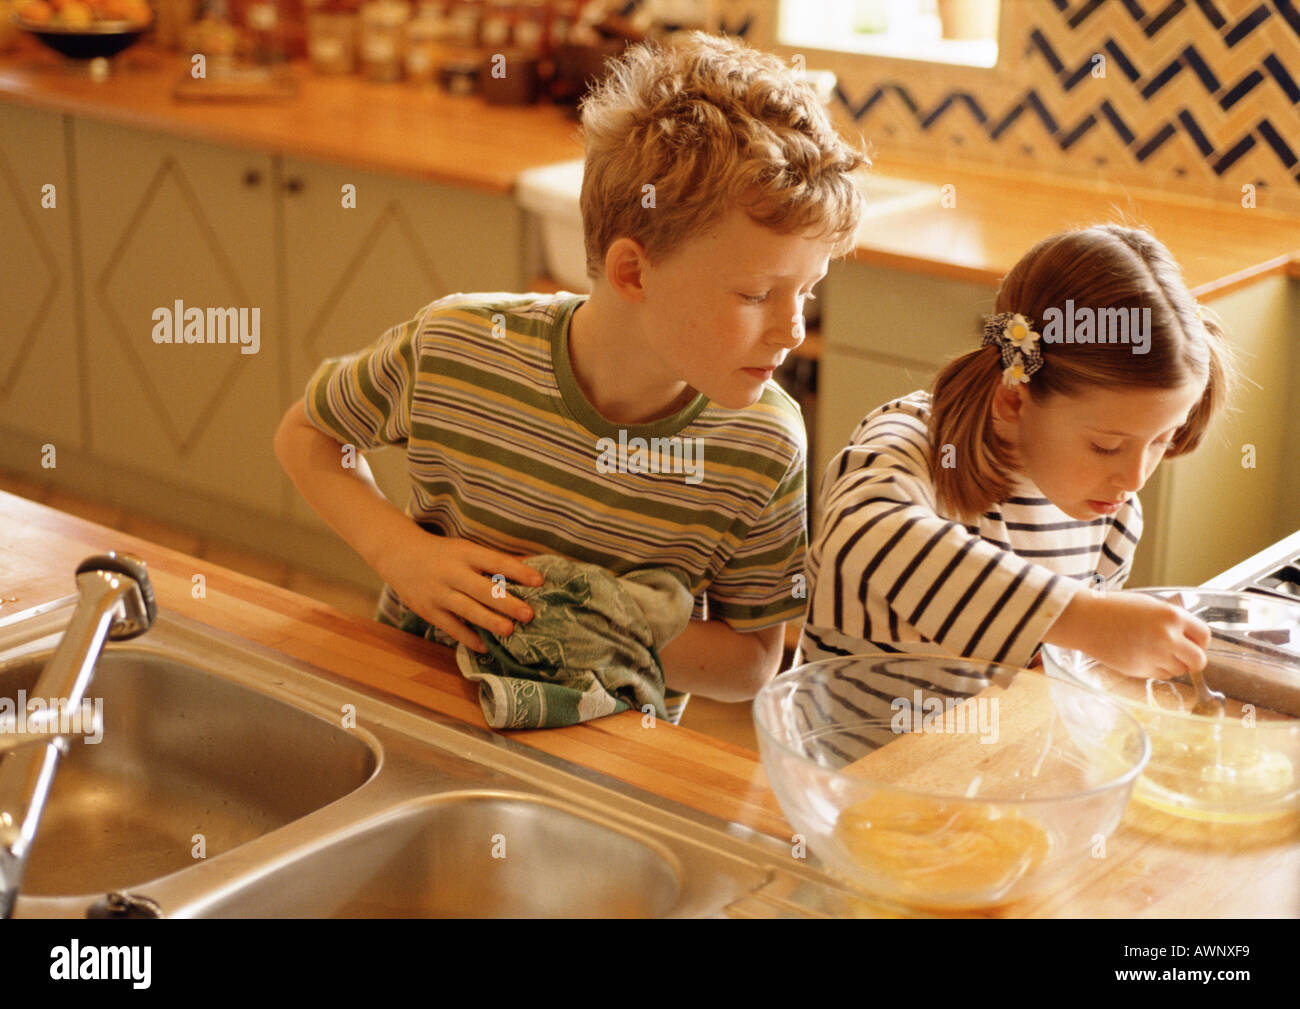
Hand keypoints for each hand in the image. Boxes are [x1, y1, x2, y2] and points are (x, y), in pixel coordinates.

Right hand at [377, 527, 543, 651]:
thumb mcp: (466, 549)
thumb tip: (531, 565)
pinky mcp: (428, 611)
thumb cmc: (443, 553)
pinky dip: (468, 638)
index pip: (496, 561)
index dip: (518, 571)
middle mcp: (451, 572)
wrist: (399, 555)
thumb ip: (494, 561)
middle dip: (506, 602)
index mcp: (465, 553)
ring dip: (489, 621)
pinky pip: (451, 627)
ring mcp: (438, 593)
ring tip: (510, 630)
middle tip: (529, 614)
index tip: (539, 581)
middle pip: (482, 589)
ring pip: (467, 609)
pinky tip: (485, 646)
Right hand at [1047, 589, 1210, 679]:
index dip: (1201, 642)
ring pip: (1179, 670)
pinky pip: (1161, 675)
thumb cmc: (1113, 609)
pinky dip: (1157, 669)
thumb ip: (1171, 620)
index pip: (1205, 636)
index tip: (1195, 644)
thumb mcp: (1149, 605)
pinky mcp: (1141, 670)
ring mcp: (1155, 656)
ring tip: (1154, 652)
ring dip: (1173, 664)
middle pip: (1198, 660)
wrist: (1085, 620)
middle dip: (1193, 660)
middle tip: (1183, 655)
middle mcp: (1168, 637)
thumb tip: (1188, 636)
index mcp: (1172, 616)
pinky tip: (1142, 656)